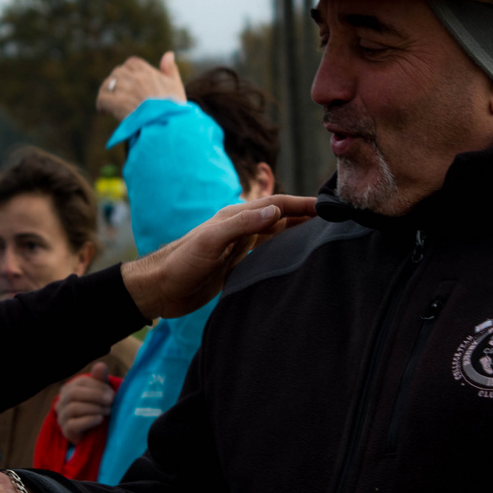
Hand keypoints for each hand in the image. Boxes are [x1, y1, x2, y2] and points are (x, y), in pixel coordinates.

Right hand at [57, 363, 114, 442]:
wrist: (95, 434)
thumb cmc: (98, 409)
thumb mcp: (100, 393)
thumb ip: (100, 379)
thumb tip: (100, 365)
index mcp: (69, 389)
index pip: (80, 382)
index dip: (97, 386)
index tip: (112, 394)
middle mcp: (62, 401)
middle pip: (74, 393)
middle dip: (95, 396)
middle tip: (111, 401)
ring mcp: (62, 417)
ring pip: (73, 408)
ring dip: (94, 408)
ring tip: (108, 411)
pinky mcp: (66, 431)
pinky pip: (73, 424)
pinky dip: (88, 420)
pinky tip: (100, 419)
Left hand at [97, 52, 185, 121]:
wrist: (168, 125)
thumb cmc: (174, 108)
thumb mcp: (175, 85)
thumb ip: (170, 69)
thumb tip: (168, 54)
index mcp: (148, 72)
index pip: (132, 62)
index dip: (128, 70)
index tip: (128, 80)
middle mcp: (135, 78)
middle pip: (117, 72)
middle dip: (116, 82)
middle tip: (117, 94)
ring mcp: (125, 89)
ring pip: (108, 84)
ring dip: (106, 92)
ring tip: (108, 103)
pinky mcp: (117, 103)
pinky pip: (102, 98)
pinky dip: (101, 105)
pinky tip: (103, 111)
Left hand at [120, 195, 318, 319]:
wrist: (160, 289)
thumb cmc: (182, 263)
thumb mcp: (211, 241)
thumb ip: (243, 225)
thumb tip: (276, 210)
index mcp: (235, 216)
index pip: (276, 204)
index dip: (302, 204)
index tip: (328, 207)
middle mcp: (239, 227)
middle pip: (279, 216)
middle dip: (304, 215)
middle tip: (332, 221)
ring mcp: (237, 245)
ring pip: (274, 233)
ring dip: (296, 231)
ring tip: (320, 236)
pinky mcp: (235, 263)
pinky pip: (265, 251)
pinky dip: (282, 249)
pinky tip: (293, 257)